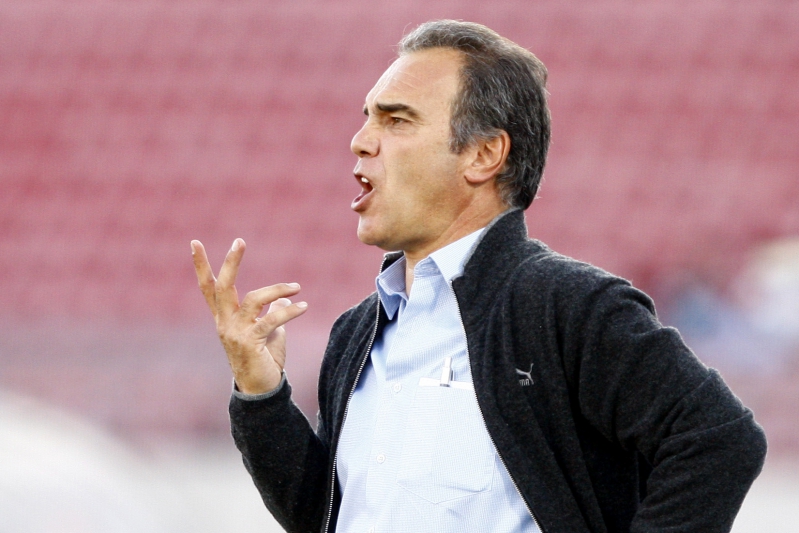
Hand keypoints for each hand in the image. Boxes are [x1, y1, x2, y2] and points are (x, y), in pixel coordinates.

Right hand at [191, 238, 307, 393]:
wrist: (261, 391)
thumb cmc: (264, 361)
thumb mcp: (269, 333)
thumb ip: (271, 314)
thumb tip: (282, 300)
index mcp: (224, 318)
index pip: (208, 287)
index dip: (200, 265)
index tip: (194, 242)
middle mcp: (224, 323)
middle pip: (223, 286)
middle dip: (230, 262)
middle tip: (239, 241)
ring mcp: (235, 333)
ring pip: (253, 299)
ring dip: (277, 290)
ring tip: (297, 287)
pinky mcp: (250, 342)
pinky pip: (271, 319)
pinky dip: (290, 311)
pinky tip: (303, 307)